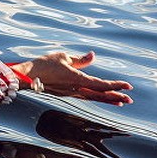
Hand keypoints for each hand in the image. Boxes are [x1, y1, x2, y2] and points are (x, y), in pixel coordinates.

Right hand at [10, 51, 132, 105]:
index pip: (101, 84)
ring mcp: (71, 93)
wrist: (27, 76)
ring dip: (107, 99)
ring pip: (93, 98)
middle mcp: (75, 89)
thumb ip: (80, 59)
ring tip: (120, 102)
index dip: (115, 85)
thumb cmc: (44, 64)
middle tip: (129, 100)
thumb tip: (93, 56)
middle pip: (99, 95)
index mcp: (77, 79)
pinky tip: (100, 97)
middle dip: (115, 97)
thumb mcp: (63, 57)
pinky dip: (96, 98)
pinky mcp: (66, 93)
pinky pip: (85, 97)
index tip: (127, 86)